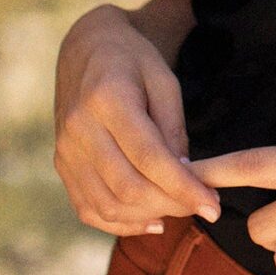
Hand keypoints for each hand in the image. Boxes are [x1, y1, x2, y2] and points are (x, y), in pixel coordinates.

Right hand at [54, 4, 222, 234]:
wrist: (86, 50)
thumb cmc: (133, 61)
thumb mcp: (164, 81)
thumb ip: (173, 130)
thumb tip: (185, 178)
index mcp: (107, 99)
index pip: (149, 158)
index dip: (183, 188)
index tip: (214, 206)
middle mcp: (78, 128)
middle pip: (128, 187)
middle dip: (172, 205)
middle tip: (204, 206)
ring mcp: (65, 150)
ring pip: (108, 205)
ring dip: (149, 216)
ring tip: (180, 208)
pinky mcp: (61, 166)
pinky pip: (88, 209)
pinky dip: (121, 223)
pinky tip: (151, 220)